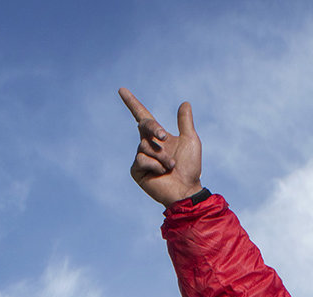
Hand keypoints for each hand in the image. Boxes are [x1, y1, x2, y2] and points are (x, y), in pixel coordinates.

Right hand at [119, 89, 202, 204]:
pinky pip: (142, 159)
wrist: (186, 189)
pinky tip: (161, 173)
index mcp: (158, 137)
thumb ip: (185, 122)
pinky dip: (155, 165)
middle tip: (164, 136)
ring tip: (170, 166)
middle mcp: (147, 145)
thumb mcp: (190, 140)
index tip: (121, 90)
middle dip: (154, 129)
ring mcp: (141, 158)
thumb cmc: (190, 167)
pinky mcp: (137, 170)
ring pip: (146, 146)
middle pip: (144, 126)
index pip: (142, 116)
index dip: (132, 103)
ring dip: (161, 156)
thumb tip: (185, 103)